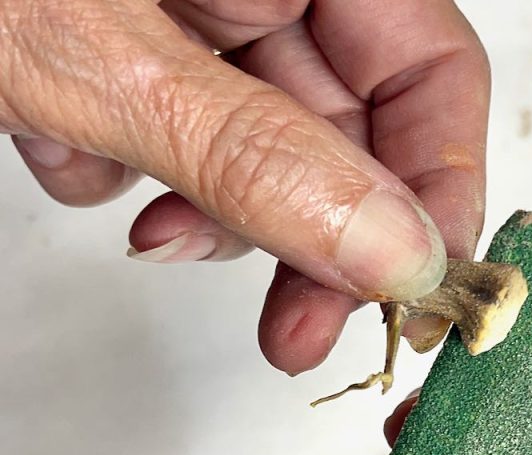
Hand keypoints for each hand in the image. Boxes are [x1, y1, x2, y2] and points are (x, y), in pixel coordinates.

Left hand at [2, 0, 488, 372]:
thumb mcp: (98, 59)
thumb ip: (262, 161)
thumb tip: (396, 254)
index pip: (434, 73)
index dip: (440, 194)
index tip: (416, 299)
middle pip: (354, 125)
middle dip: (320, 241)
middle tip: (297, 332)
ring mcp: (197, 4)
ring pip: (270, 144)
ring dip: (218, 213)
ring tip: (154, 232)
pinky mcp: (137, 37)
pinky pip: (186, 129)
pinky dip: (140, 169)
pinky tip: (78, 158)